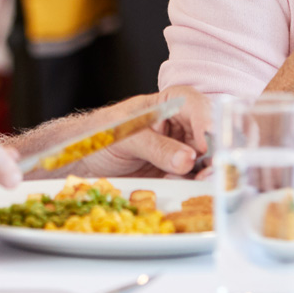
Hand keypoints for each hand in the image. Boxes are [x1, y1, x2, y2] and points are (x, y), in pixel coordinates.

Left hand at [74, 86, 211, 179]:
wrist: (81, 162)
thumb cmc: (99, 135)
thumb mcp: (125, 136)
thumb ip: (156, 147)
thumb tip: (188, 160)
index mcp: (166, 105)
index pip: (193, 103)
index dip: (204, 120)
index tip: (204, 144)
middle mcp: (177, 126)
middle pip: (207, 133)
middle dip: (212, 151)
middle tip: (209, 170)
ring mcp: (178, 151)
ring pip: (204, 159)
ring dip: (207, 171)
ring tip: (200, 182)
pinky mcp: (174, 174)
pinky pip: (192, 179)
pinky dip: (195, 185)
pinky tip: (187, 189)